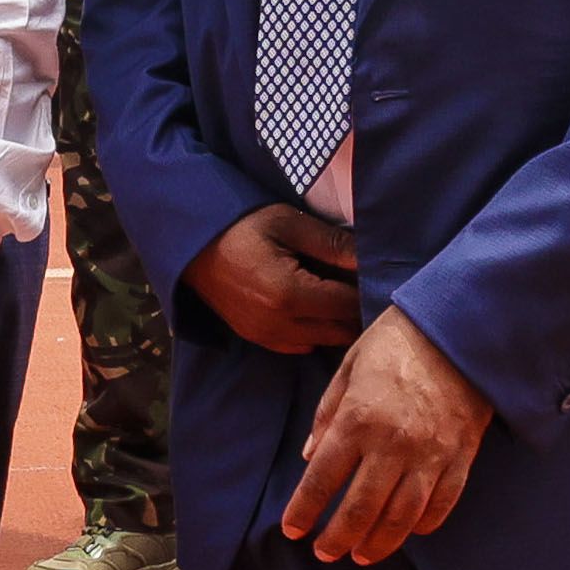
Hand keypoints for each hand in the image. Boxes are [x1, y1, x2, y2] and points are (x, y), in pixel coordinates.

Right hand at [179, 201, 364, 355]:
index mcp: (289, 294)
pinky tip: (315, 308)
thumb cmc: (243, 225)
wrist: (192, 243)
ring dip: (337, 323)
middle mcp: (279, 324)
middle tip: (363, 286)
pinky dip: (315, 331)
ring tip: (340, 296)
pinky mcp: (257, 338)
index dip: (369, 292)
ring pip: (324, 342)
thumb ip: (333, 244)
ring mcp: (266, 335)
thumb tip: (372, 258)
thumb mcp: (289, 223)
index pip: (349, 305)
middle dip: (357, 311)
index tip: (378, 276)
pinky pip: (301, 345)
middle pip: (341, 331)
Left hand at [280, 307, 489, 565]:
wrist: (462, 326)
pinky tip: (408, 532)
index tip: (292, 531)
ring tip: (362, 555)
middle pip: (361, 509)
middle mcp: (393, 443)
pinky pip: (443, 503)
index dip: (304, 510)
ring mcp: (431, 453)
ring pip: (402, 516)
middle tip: (326, 553)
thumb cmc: (397, 340)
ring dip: (380, 543)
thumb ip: (326, 414)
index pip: (322, 478)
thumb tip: (309, 456)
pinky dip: (425, 524)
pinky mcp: (462, 456)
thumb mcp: (349, 367)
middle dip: (338, 538)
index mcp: (358, 419)